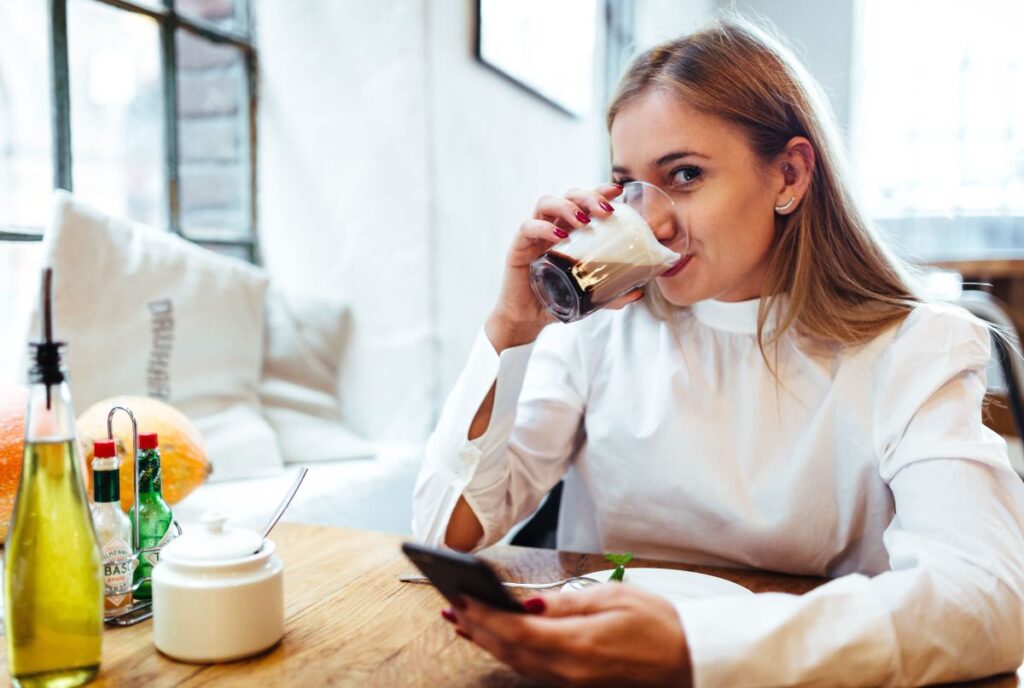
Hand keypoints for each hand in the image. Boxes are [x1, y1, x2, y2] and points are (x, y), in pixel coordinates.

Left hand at [447, 583, 692, 686]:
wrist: (691, 659)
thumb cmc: (660, 625)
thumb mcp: (613, 598)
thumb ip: (565, 603)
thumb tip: (527, 604)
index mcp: (577, 645)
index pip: (515, 630)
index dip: (484, 614)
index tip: (461, 596)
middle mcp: (569, 670)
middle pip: (509, 650)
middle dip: (477, 628)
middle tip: (451, 606)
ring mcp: (572, 681)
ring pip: (518, 663)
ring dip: (488, 642)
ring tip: (464, 621)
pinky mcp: (577, 683)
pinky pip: (533, 670)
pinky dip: (510, 653)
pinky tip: (499, 641)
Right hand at [486, 184, 642, 351]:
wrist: (528, 319)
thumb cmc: (557, 299)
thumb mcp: (590, 296)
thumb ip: (612, 294)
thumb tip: (639, 293)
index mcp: (570, 231)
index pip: (584, 202)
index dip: (600, 191)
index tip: (618, 191)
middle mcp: (552, 227)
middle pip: (568, 195)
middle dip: (588, 196)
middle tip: (605, 211)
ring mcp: (534, 235)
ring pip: (546, 202)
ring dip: (567, 206)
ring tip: (583, 221)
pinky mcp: (518, 247)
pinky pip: (528, 227)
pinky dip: (544, 227)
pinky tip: (559, 235)